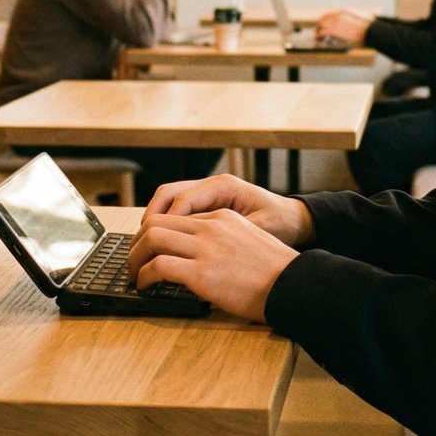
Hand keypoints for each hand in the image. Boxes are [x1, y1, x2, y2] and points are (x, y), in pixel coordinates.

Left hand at [128, 210, 298, 321]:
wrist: (293, 284)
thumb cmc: (277, 273)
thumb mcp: (250, 242)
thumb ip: (225, 241)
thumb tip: (204, 257)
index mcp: (223, 217)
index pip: (178, 217)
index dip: (158, 232)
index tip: (150, 247)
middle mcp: (211, 226)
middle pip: (157, 221)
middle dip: (138, 241)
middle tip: (133, 259)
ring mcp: (205, 248)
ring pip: (152, 238)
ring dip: (135, 256)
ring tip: (133, 272)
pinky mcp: (201, 272)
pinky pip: (158, 266)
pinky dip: (144, 275)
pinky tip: (144, 285)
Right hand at [142, 173, 314, 247]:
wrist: (295, 221)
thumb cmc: (281, 225)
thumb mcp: (259, 231)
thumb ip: (230, 237)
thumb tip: (200, 250)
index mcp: (224, 187)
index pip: (183, 200)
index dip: (165, 222)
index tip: (154, 245)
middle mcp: (213, 186)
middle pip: (168, 195)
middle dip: (151, 219)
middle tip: (140, 245)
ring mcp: (209, 193)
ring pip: (169, 200)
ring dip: (155, 221)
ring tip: (145, 245)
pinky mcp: (208, 204)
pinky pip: (179, 209)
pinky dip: (166, 223)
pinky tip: (162, 244)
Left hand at [317, 9, 372, 44]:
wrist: (369, 32)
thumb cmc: (365, 29)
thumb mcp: (356, 20)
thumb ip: (348, 21)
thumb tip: (345, 26)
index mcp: (342, 12)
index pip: (328, 15)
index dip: (323, 20)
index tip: (322, 25)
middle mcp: (337, 16)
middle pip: (322, 20)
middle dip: (319, 26)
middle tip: (318, 32)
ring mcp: (335, 23)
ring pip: (320, 26)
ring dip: (318, 32)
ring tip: (318, 37)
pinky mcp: (334, 30)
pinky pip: (322, 33)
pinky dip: (319, 36)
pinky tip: (319, 40)